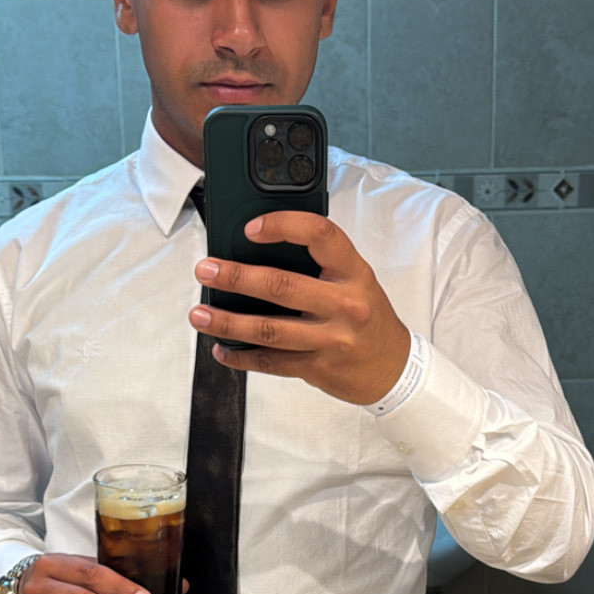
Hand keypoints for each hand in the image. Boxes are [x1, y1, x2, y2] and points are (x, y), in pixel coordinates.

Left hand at [190, 211, 409, 405]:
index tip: (251, 228)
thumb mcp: (357, 280)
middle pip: (282, 286)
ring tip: (200, 315)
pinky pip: (272, 362)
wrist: (393, 368)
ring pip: (269, 330)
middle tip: (207, 271)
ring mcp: (330, 339)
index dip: (283, 225)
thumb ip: (320, 265)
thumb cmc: (369, 318)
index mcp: (353, 272)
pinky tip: (222, 349)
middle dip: (236, 278)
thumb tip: (260, 251)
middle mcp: (343, 304)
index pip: (319, 235)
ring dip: (228, 323)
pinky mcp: (317, 368)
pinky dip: (241, 357)